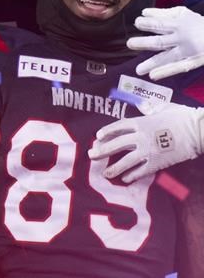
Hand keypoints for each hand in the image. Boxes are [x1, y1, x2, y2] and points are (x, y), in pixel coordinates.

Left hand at [88, 102, 203, 182]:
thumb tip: (143, 105)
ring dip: (114, 167)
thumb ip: (150, 108)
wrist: (198, 130)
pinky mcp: (158, 162)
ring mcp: (148, 150)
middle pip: (117, 144)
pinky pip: (142, 170)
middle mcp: (141, 136)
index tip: (97, 137)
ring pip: (126, 160)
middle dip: (103, 150)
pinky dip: (133, 175)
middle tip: (91, 155)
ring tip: (104, 174)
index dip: (107, 132)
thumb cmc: (182, 116)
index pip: (118, 127)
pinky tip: (125, 179)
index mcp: (141, 122)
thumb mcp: (163, 107)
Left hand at [128, 6, 203, 79]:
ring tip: (138, 70)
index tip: (137, 22)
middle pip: (160, 42)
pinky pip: (178, 68)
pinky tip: (153, 75)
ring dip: (152, 63)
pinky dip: (165, 72)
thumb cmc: (198, 24)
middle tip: (129, 44)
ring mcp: (187, 52)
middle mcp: (181, 39)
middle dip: (144, 43)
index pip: (160, 25)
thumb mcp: (183, 14)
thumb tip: (144, 13)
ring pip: (167, 58)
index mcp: (179, 25)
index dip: (148, 24)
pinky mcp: (192, 62)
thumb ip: (164, 14)